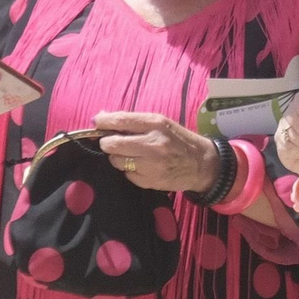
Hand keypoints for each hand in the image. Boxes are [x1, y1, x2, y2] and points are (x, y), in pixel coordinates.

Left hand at [95, 112, 218, 193]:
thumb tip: (103, 117)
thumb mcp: (161, 123)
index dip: (103, 121)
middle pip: (112, 143)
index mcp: (156, 124)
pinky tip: (141, 167)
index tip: (97, 122)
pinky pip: (127, 174)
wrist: (201, 164)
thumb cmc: (179, 140)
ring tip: (130, 155)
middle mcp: (153, 143)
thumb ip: (134, 121)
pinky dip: (129, 170)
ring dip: (118, 157)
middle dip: (107, 143)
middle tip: (110, 143)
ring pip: (116, 161)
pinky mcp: (149, 181)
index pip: (120, 120)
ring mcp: (151, 164)